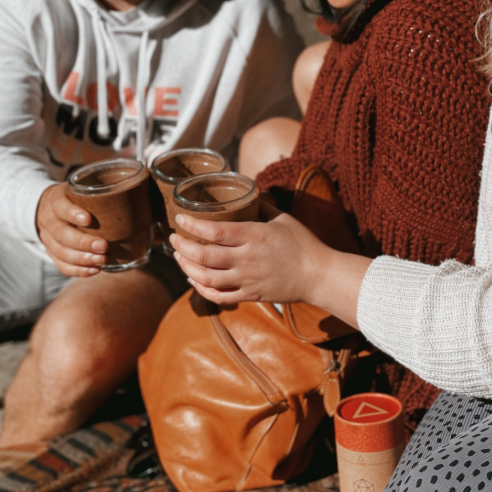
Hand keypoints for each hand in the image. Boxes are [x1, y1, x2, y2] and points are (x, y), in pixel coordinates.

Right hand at [36, 183, 107, 276]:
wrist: (48, 207)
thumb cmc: (74, 197)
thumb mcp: (80, 189)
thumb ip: (98, 191)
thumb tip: (135, 192)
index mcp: (55, 200)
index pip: (60, 206)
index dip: (72, 214)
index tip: (88, 219)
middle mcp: (48, 220)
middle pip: (61, 234)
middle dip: (83, 242)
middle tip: (104, 245)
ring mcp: (47, 238)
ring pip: (60, 252)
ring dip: (82, 259)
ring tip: (102, 259)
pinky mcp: (51, 253)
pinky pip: (61, 265)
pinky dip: (78, 270)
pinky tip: (95, 269)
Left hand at [169, 201, 371, 326]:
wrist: (317, 275)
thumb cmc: (302, 242)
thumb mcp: (282, 218)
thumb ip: (260, 207)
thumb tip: (245, 195)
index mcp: (254, 236)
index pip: (215, 232)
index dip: (193, 226)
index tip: (180, 219)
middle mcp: (247, 259)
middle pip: (204, 256)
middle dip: (182, 247)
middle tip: (173, 238)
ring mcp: (247, 279)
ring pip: (206, 278)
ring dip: (187, 267)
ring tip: (179, 257)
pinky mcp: (250, 294)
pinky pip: (219, 296)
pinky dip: (201, 289)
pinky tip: (194, 279)